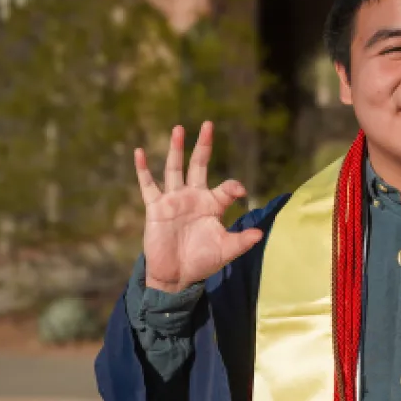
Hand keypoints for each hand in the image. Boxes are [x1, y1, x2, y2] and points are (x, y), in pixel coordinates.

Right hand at [135, 121, 262, 292]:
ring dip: (176, 149)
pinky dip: (143, 169)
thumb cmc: (202, 261)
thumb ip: (242, 241)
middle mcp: (194, 197)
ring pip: (175, 169)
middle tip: (208, 124)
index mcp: (212, 204)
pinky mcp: (156, 208)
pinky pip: (148, 185)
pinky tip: (139, 152)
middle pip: (199, 165)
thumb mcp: (226, 251)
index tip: (240, 192)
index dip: (233, 187)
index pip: (226, 187)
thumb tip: (261, 234)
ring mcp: (174, 200)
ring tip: (179, 129)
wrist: (176, 276)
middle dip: (204, 145)